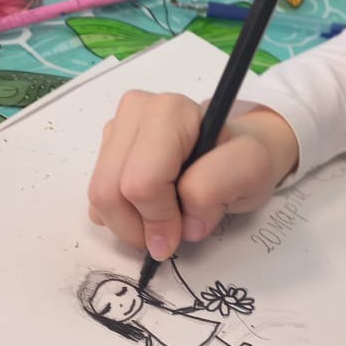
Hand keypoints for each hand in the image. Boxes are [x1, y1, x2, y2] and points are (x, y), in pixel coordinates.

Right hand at [88, 91, 298, 258]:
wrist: (231, 149)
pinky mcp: (105, 150)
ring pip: (98, 197)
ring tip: (162, 220)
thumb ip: (216, 188)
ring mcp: (115, 129)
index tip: (184, 232)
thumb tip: (184, 223)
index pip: (142, 182)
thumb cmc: (240, 158)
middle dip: (137, 227)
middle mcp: (134, 111)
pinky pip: (96, 199)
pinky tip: (147, 209)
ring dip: (129, 224)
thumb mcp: (249, 170)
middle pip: (109, 191)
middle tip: (168, 234)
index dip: (159, 219)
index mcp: (169, 112)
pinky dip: (120, 217)